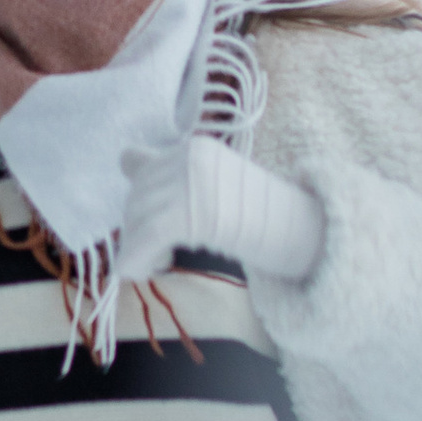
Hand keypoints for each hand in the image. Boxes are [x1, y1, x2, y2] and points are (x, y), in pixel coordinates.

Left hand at [120, 135, 324, 287]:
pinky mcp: (184, 216)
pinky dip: (136, 260)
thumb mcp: (217, 181)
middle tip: (159, 250)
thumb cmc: (258, 212)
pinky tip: (148, 271)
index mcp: (192, 149)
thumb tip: (127, 165)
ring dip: (139, 247)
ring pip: (135, 220)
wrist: (294, 226)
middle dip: (136, 227)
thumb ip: (179, 179)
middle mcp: (185, 160)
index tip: (145, 211)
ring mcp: (186, 185)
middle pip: (134, 197)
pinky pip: (143, 239)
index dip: (134, 189)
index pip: (132, 160)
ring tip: (161, 260)